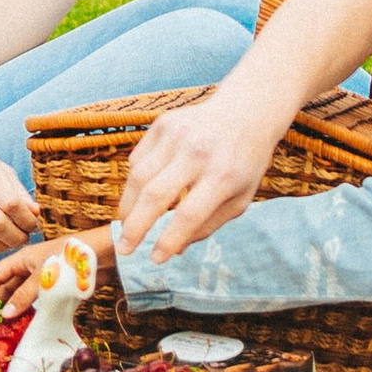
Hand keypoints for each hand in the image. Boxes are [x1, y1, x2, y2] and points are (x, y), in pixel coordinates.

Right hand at [0, 226, 116, 316]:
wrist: (102, 255)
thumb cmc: (70, 258)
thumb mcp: (43, 276)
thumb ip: (24, 295)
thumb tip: (6, 314)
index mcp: (22, 259)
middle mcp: (29, 268)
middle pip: (6, 287)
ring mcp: (41, 279)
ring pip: (20, 296)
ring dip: (12, 310)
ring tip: (4, 329)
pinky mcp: (54, 289)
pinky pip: (36, 303)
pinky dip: (29, 313)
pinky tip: (25, 325)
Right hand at [113, 92, 275, 262]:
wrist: (246, 112)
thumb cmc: (244, 164)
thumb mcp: (240, 199)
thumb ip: (208, 225)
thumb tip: (174, 250)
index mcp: (223, 176)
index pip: (189, 215)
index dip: (168, 240)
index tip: (155, 259)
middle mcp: (198, 152)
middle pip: (156, 196)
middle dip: (135, 228)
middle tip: (124, 249)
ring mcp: (177, 134)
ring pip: (139, 177)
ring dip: (128, 206)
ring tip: (126, 225)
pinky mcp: (163, 123)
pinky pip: (139, 158)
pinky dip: (134, 181)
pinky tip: (139, 194)